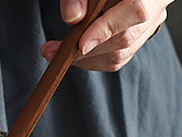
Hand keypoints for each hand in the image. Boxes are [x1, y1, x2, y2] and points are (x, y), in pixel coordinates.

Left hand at [41, 0, 171, 70]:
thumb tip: (73, 18)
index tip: (79, 44)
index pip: (135, 12)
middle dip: (84, 52)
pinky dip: (90, 61)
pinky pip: (115, 59)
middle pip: (124, 40)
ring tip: (55, 53)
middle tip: (50, 52)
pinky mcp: (139, 37)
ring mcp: (150, 24)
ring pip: (119, 55)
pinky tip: (72, 54)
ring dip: (83, 60)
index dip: (107, 30)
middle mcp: (157, 5)